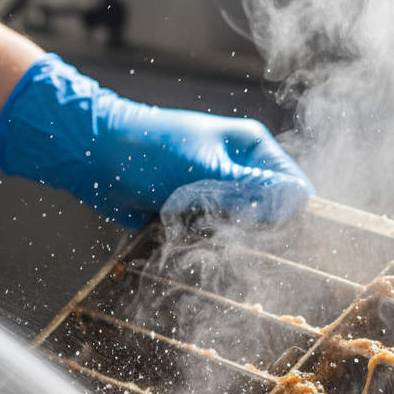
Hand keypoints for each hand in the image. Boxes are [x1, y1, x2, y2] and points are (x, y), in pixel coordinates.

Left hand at [0, 54, 313, 228]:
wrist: (95, 158)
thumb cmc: (149, 149)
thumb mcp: (205, 167)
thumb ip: (251, 188)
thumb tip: (298, 200)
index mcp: (251, 147)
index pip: (292, 184)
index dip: (297, 214)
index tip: (298, 244)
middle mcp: (238, 169)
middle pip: (269, 212)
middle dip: (259, 233)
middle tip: (244, 243)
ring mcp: (215, 193)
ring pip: (240, 230)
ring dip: (228, 242)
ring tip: (208, 240)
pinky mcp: (193, 213)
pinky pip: (211, 237)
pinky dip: (204, 245)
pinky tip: (194, 246)